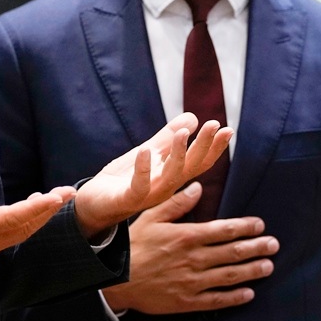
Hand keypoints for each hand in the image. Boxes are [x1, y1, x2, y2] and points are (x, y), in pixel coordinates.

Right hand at [0, 145, 75, 262]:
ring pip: (23, 230)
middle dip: (48, 209)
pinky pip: (16, 232)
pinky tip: (35, 203)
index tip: (56, 197)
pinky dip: (30, 218)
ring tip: (60, 197)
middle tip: (69, 192)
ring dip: (42, 214)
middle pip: (25, 225)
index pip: (12, 218)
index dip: (36, 207)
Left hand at [74, 112, 231, 237]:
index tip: (227, 129)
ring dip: (178, 154)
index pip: (199, 162)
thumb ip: (168, 137)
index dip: (214, 147)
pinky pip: (138, 185)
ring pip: (170, 176)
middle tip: (215, 125)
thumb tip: (192, 117)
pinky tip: (145, 150)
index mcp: (172, 176)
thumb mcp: (148, 153)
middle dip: (204, 146)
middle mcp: (165, 187)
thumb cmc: (122, 180)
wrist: (93, 204)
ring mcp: (148, 194)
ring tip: (183, 132)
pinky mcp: (127, 198)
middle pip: (191, 167)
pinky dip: (143, 168)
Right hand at [101, 182, 277, 313]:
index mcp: (187, 236)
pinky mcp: (187, 301)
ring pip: (230, 275)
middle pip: (233, 253)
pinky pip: (216, 300)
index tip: (260, 225)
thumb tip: (198, 186)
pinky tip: (249, 293)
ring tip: (269, 266)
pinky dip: (235, 297)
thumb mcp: (151, 217)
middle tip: (274, 245)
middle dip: (257, 248)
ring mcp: (192, 282)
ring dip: (252, 270)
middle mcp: (194, 259)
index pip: (225, 230)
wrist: (116, 279)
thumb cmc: (134, 245)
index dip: (245, 227)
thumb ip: (176, 203)